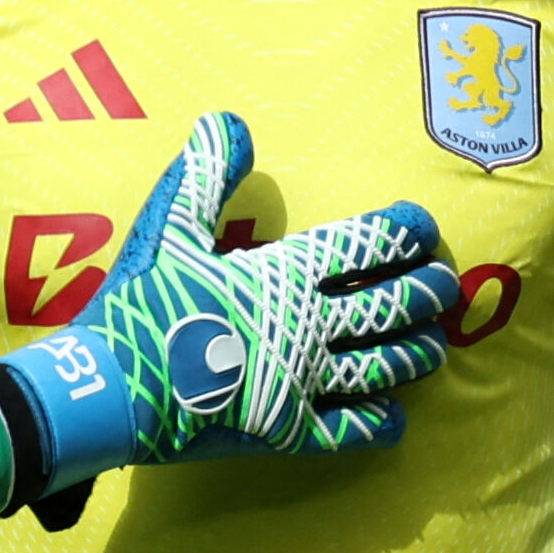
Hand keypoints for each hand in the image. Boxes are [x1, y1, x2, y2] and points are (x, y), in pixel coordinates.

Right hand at [0, 111, 455, 519]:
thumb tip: (228, 121)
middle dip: (427, 294)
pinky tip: (397, 417)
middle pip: (390, 307)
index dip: (404, 232)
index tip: (423, 228)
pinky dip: (379, 423)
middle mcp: (306, 327)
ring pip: (383, 368)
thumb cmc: (138, 303)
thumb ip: (203, 174)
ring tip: (435, 348)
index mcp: (284, 272)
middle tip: (445, 287)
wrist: (107, 389)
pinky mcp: (285, 431)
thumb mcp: (166, 227)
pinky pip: (348, 431)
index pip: (365, 245)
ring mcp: (301, 382)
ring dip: (417, 355)